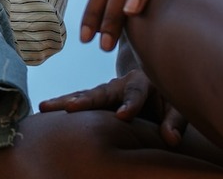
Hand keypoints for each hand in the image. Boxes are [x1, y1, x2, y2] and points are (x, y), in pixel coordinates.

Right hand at [38, 70, 187, 144]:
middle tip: (70, 107)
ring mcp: (106, 91)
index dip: (130, 105)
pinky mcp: (96, 100)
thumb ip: (174, 122)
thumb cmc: (169, 100)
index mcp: (142, 82)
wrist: (157, 86)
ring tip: (44, 107)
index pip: (135, 94)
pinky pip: (78, 102)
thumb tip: (171, 140)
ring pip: (84, 95)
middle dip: (85, 100)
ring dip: (65, 101)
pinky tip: (44, 111)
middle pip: (101, 92)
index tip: (124, 116)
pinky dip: (62, 105)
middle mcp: (120, 84)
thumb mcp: (178, 108)